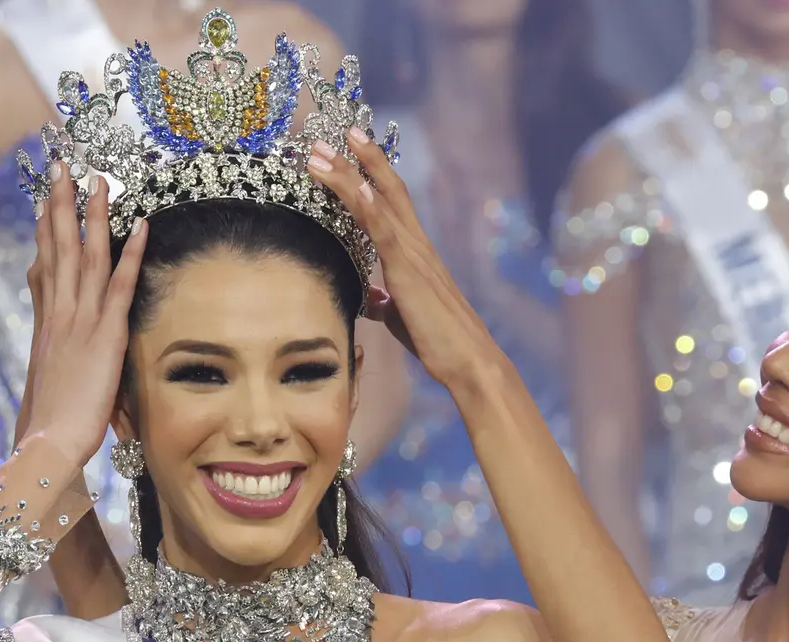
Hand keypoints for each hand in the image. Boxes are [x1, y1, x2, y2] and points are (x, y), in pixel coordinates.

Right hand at [20, 163, 147, 465]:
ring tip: (97, 179)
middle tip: (61, 167)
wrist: (46, 443)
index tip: (43, 199)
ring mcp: (80, 322)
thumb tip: (55, 353)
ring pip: (85, 257)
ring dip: (92, 216)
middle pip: (58, 249)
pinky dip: (130, 254)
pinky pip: (121, 286)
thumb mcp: (47, 382)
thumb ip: (54, 357)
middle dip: (59, 205)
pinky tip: (140, 226)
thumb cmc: (48, 423)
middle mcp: (59, 315)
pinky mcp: (105, 335)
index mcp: (47, 325)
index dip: (44, 231)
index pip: (45, 267)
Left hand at [307, 130, 508, 390]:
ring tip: (321, 152)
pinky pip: (385, 232)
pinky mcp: (409, 272)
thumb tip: (369, 295)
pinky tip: (356, 186)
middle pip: (386, 187)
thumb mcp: (401, 315)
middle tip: (330, 134)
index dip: (370, 172)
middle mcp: (416, 243)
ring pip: (378, 202)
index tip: (347, 148)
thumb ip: (384, 300)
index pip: (389, 201)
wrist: (467, 360)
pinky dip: (369, 206)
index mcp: (414, 251)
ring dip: (349, 174)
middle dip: (359, 159)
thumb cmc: (437, 340)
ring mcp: (413, 254)